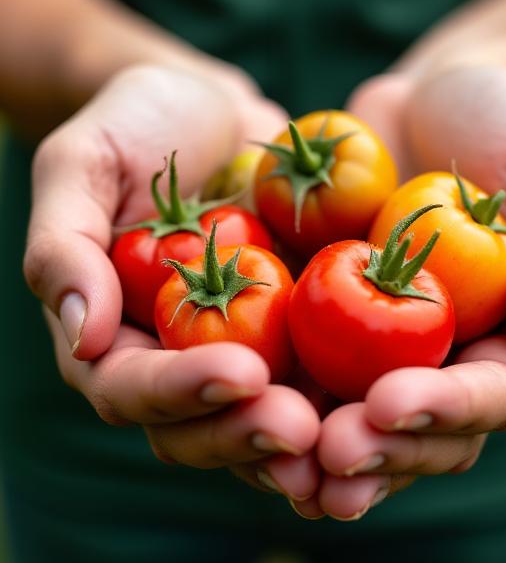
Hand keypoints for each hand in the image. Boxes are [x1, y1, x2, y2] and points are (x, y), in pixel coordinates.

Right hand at [24, 64, 320, 497]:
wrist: (216, 115)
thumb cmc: (138, 126)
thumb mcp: (83, 163)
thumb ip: (65, 244)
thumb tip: (84, 334)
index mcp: (111, 337)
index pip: (131, 388)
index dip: (179, 391)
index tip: (240, 372)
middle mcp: (172, 363)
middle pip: (196, 429)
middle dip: (245, 435)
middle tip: (300, 430)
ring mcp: (235, 356)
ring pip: (255, 426)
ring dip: (296, 447)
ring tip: (344, 444)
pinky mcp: (289, 342)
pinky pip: (312, 387)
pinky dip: (341, 409)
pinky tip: (384, 416)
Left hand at [307, 64, 505, 519]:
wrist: (425, 100)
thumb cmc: (505, 123)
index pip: (492, 396)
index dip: (443, 410)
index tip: (387, 402)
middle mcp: (450, 361)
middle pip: (422, 434)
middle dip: (380, 450)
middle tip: (328, 453)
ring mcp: (387, 352)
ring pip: (360, 426)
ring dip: (321, 455)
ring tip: (283, 466)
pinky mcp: (330, 330)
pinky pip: (304, 377)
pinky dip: (275, 403)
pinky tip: (237, 413)